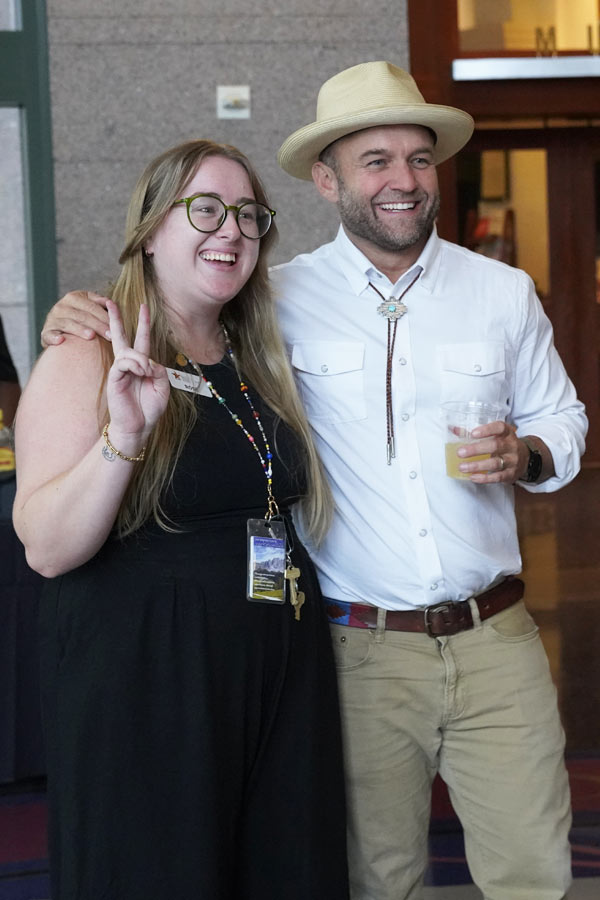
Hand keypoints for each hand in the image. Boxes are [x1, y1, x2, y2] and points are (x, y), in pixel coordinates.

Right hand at [41, 291, 110, 346]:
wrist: (59, 331)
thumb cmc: (81, 319)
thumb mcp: (89, 307)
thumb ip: (100, 304)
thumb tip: (110, 303)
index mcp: (74, 297)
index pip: (92, 307)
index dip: (105, 317)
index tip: (116, 328)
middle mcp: (61, 306)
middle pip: (82, 316)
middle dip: (98, 326)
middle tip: (110, 336)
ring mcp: (52, 319)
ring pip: (68, 324)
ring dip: (79, 330)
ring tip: (91, 336)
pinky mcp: (45, 332)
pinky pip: (49, 335)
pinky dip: (54, 337)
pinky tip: (61, 340)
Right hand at [105, 300, 169, 448]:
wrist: (138, 427)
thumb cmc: (150, 409)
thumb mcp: (163, 387)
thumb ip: (159, 370)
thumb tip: (148, 360)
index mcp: (143, 365)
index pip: (142, 339)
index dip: (143, 323)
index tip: (144, 307)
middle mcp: (130, 365)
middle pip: (121, 336)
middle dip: (117, 318)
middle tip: (110, 301)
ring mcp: (120, 370)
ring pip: (128, 351)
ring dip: (141, 359)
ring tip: (147, 373)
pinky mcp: (114, 378)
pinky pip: (123, 362)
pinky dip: (135, 364)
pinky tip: (141, 372)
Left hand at [457, 420, 528, 483]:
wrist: (526, 458)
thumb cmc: (504, 444)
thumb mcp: (495, 436)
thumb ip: (475, 433)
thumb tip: (453, 429)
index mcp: (507, 433)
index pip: (500, 428)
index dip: (487, 430)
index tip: (473, 433)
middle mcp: (511, 446)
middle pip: (495, 446)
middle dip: (476, 449)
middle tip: (460, 452)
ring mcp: (512, 461)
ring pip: (495, 463)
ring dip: (477, 466)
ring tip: (462, 467)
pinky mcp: (511, 474)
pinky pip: (497, 477)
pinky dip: (484, 478)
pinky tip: (473, 477)